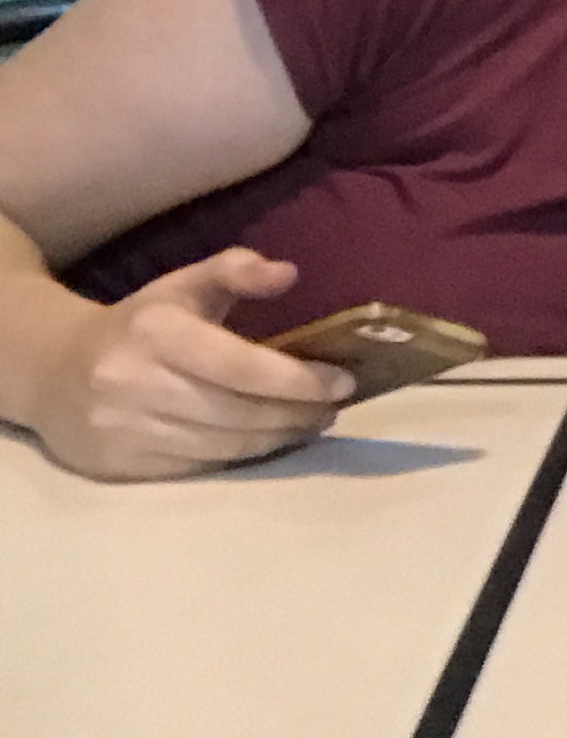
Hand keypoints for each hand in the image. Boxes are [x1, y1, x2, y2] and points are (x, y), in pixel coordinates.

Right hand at [26, 249, 352, 480]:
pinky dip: (242, 456)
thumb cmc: (139, 325)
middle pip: (238, 412)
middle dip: (296, 413)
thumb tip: (286, 273)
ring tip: (311, 423)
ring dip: (278, 438)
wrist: (54, 371)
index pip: (241, 367)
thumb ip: (235, 270)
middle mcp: (135, 384)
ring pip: (223, 446)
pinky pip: (198, 466)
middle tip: (333, 406)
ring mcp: (124, 430)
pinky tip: (268, 440)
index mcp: (156, 333)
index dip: (297, 380)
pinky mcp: (119, 465)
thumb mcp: (183, 285)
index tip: (343, 383)